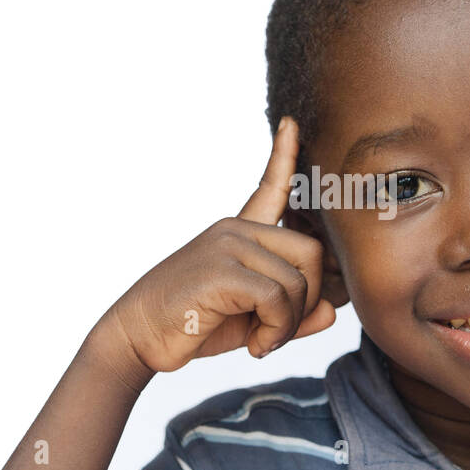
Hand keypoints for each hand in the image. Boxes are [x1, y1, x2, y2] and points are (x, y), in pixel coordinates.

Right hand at [94, 117, 341, 375]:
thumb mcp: (251, 321)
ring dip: (288, 324)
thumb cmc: (194, 326)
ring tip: (263, 341)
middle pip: (311, 252)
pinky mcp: (221, 268)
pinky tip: (256, 346)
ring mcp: (228, 245)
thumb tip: (331, 313)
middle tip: (279, 330)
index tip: (291, 123)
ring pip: (298, 281)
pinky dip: (276, 331)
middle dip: (308, 299)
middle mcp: (236, 230)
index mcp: (240, 234)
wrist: (138, 337)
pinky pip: (277, 298)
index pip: (270, 188)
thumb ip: (292, 315)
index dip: (285, 156)